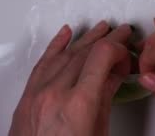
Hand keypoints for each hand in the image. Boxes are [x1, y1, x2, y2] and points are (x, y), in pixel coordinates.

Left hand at [9, 22, 132, 135]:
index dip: (118, 48)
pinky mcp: (27, 96)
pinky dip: (56, 46)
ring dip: (85, 39)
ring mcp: (37, 93)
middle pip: (85, 52)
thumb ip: (105, 99)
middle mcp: (55, 93)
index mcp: (78, 104)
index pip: (101, 56)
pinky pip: (42, 62)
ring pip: (64, 53)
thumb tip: (113, 76)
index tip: (127, 49)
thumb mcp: (98, 133)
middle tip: (122, 33)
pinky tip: (65, 34)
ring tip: (101, 28)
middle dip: (107, 39)